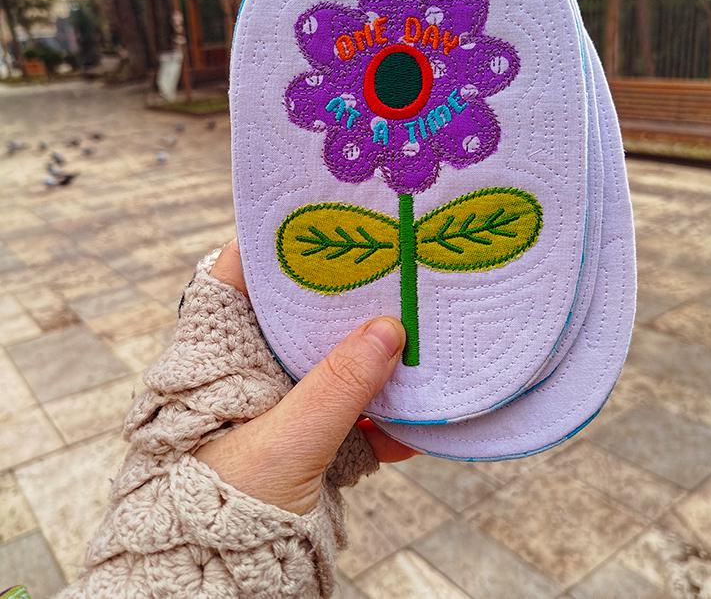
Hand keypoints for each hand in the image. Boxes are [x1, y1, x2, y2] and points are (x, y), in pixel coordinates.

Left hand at [196, 239, 416, 514]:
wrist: (219, 589)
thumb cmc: (223, 511)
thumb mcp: (284, 445)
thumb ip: (336, 388)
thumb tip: (389, 329)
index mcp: (222, 356)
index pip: (240, 276)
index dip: (276, 242)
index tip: (327, 217)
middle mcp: (253, 371)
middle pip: (301, 314)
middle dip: (346, 295)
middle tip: (391, 265)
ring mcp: (285, 403)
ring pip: (335, 360)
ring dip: (376, 357)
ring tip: (420, 333)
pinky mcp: (312, 438)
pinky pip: (355, 413)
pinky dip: (386, 418)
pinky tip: (422, 419)